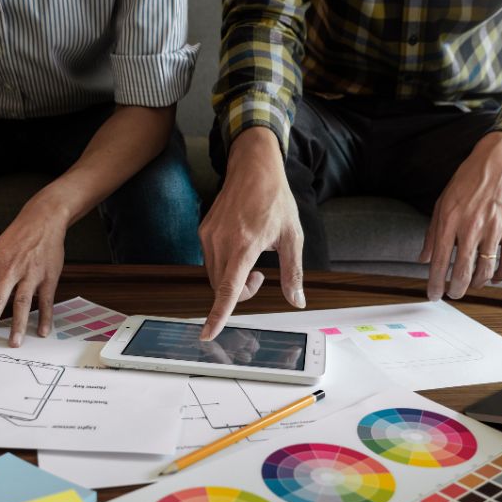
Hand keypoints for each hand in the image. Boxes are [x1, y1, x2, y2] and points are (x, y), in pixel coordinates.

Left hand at [0, 188, 67, 348]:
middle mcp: (8, 273)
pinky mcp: (48, 277)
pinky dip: (45, 317)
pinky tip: (41, 331)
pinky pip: (46, 300)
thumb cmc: (15, 240)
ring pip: (21, 303)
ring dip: (17, 325)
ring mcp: (30, 275)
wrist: (42, 220)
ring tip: (14, 343)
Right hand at [199, 127, 304, 340]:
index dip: (218, 314)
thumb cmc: (275, 199)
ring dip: (232, 279)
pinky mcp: (204, 231)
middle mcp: (222, 242)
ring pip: (214, 276)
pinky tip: (241, 248)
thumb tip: (297, 301)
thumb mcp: (293, 237)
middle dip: (240, 293)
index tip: (207, 334)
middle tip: (262, 276)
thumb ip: (293, 273)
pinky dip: (225, 265)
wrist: (253, 167)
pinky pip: (210, 261)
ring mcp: (209, 236)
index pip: (228, 288)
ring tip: (253, 260)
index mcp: (245, 245)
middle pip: (221, 287)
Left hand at [419, 131, 501, 299]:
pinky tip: (495, 278)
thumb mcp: (442, 203)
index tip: (434, 296)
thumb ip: (432, 233)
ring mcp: (495, 228)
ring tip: (471, 286)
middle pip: (462, 272)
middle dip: (456, 290)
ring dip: (477, 285)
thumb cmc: (468, 180)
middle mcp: (471, 227)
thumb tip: (423, 259)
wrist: (500, 159)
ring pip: (485, 271)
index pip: (438, 262)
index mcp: (450, 221)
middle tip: (453, 295)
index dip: (435, 283)